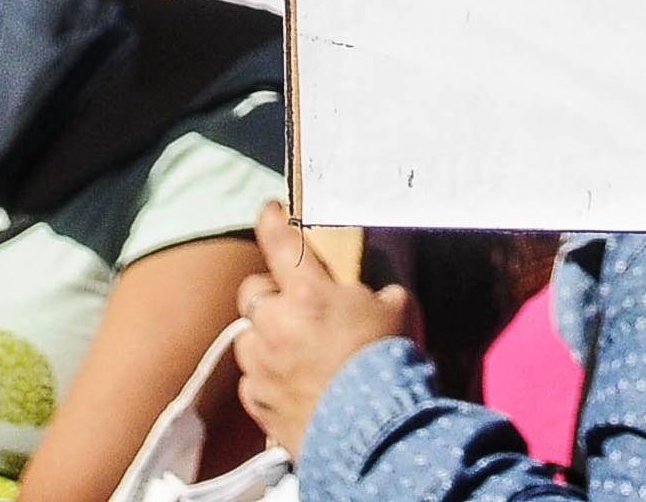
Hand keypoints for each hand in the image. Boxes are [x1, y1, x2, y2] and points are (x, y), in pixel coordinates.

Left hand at [232, 202, 409, 454]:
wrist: (375, 434)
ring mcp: (261, 365)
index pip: (280, 242)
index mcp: (308, 293)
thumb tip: (375, 282)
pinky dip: (267, 380)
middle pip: (252, 292)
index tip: (269, 210)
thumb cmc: (388, 365)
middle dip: (268, 295)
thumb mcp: (398, 309)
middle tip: (292, 307)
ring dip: (265, 340)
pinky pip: (252, 381)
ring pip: (247, 338)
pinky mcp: (257, 402)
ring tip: (294, 353)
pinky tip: (293, 387)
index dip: (271, 220)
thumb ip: (378, 288)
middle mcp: (275, 323)